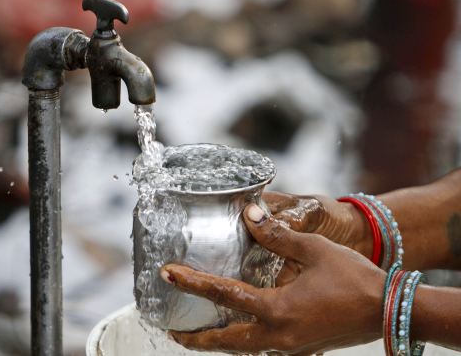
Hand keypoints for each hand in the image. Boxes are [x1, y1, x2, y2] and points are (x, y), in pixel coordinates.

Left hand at [161, 204, 384, 354]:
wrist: (389, 311)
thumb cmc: (354, 279)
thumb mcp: (314, 250)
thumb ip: (278, 234)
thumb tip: (249, 213)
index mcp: (276, 309)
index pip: (223, 294)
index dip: (191, 282)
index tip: (167, 274)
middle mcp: (277, 335)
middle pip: (224, 340)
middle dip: (195, 337)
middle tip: (171, 328)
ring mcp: (289, 347)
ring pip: (242, 348)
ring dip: (217, 341)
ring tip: (196, 332)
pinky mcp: (300, 349)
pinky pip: (262, 347)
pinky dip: (243, 340)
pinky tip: (240, 328)